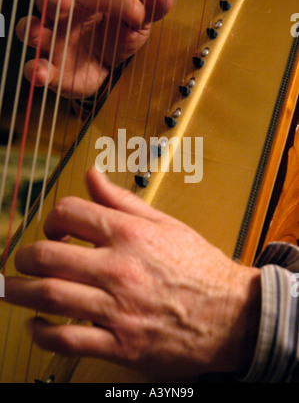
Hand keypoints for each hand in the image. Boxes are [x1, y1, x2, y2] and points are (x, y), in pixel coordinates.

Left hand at [6, 169, 260, 378]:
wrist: (233, 315)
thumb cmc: (201, 269)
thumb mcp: (166, 224)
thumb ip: (122, 199)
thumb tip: (94, 174)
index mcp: (130, 235)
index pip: (70, 213)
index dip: (52, 218)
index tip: (53, 230)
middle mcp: (119, 269)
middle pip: (49, 255)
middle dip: (25, 257)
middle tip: (23, 260)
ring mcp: (117, 308)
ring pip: (50, 295)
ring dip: (19, 292)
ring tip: (10, 289)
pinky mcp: (120, 344)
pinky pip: (67, 339)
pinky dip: (42, 333)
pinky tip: (37, 325)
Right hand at [16, 0, 173, 97]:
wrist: (108, 68)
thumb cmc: (118, 36)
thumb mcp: (136, 23)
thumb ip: (147, 9)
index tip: (137, 14)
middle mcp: (64, 15)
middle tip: (64, 1)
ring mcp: (53, 41)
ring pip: (30, 29)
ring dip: (32, 30)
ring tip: (39, 36)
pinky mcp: (51, 68)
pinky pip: (35, 67)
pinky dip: (35, 70)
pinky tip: (41, 73)